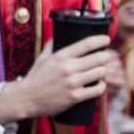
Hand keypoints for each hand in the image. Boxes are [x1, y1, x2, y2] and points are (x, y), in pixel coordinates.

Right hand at [0, 34, 116, 122]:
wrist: (26, 98)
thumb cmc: (35, 77)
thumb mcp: (42, 57)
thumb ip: (52, 45)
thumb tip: (59, 34)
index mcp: (61, 56)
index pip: (87, 44)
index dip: (100, 40)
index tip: (106, 39)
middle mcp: (68, 68)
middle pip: (99, 58)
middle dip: (106, 56)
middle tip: (107, 57)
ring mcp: (73, 83)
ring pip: (100, 73)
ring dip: (104, 71)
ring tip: (102, 71)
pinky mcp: (75, 97)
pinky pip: (97, 90)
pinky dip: (101, 86)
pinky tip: (99, 84)